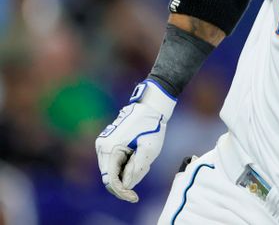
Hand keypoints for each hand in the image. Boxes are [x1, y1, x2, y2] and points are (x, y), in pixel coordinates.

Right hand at [95, 80, 175, 201]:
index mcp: (110, 148)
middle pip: (109, 176)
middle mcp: (102, 146)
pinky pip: (114, 161)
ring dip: (127, 170)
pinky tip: (138, 153)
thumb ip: (137, 168)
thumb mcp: (149, 149)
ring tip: (143, 156)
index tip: (134, 197)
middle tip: (145, 167)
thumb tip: (126, 184)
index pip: (110, 180)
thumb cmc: (151, 126)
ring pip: (112, 169)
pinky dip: (126, 163)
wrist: (150, 106)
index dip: (121, 192)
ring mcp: (103, 143)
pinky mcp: (107, 142)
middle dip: (126, 179)